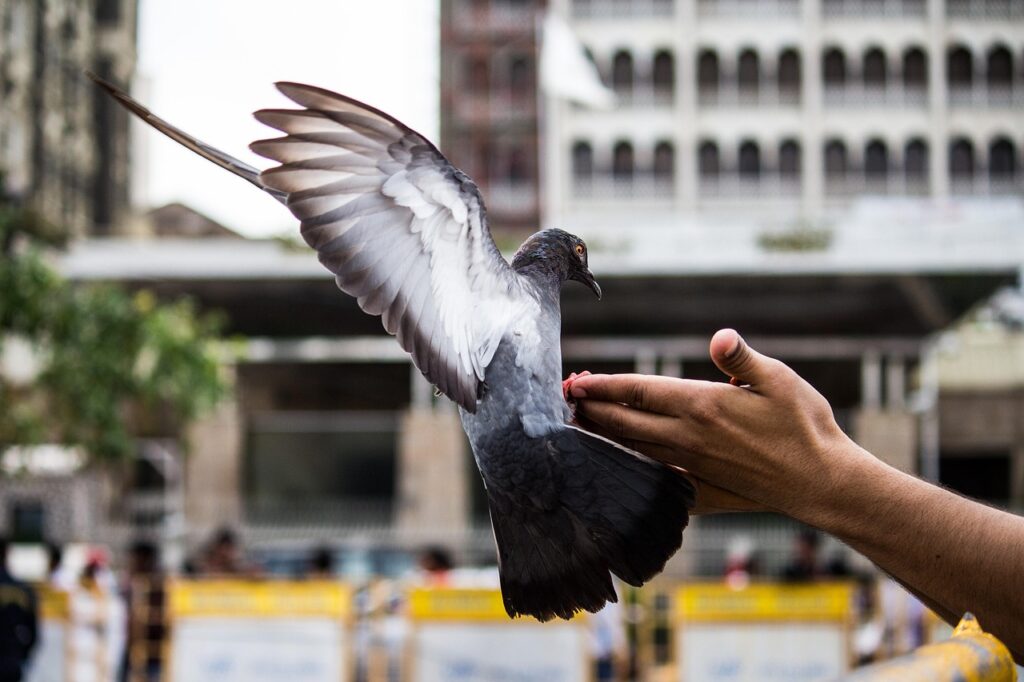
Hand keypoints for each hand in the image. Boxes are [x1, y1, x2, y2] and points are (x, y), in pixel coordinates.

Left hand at [567, 329, 863, 521]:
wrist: (822, 483)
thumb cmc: (805, 426)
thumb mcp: (779, 381)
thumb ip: (742, 359)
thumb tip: (720, 337)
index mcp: (703, 405)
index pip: (640, 392)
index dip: (605, 387)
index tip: (576, 382)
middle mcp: (689, 437)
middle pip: (626, 422)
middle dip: (592, 410)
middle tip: (565, 400)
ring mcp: (692, 464)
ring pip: (633, 450)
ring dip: (603, 436)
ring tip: (578, 425)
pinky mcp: (700, 486)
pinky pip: (654, 475)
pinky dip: (629, 467)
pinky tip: (616, 464)